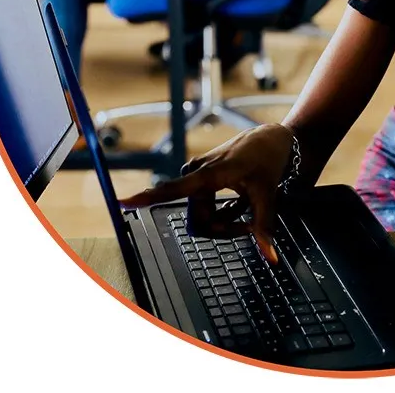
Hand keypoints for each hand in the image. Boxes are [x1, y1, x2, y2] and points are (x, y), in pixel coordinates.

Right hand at [120, 123, 295, 261]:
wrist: (272, 138)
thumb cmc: (267, 159)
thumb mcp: (268, 194)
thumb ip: (264, 227)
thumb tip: (270, 256)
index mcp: (209, 173)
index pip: (174, 189)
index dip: (147, 197)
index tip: (123, 202)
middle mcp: (198, 172)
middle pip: (199, 219)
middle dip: (223, 229)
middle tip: (248, 226)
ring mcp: (199, 175)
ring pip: (204, 216)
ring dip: (226, 221)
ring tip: (248, 211)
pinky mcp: (203, 177)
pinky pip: (207, 207)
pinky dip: (226, 212)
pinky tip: (243, 203)